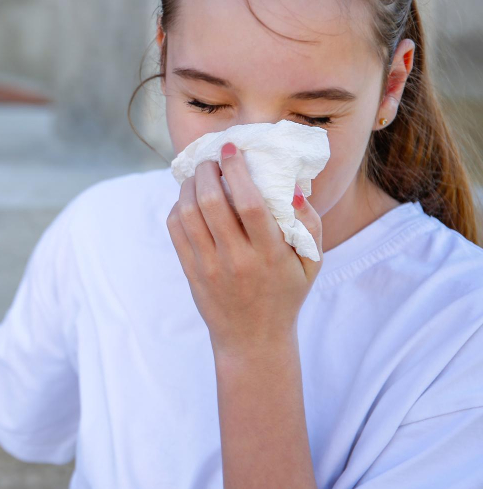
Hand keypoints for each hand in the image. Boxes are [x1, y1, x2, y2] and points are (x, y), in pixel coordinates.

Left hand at [166, 143, 321, 360]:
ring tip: (200, 173)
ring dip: (190, 185)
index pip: (249, 204)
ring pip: (188, 213)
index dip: (236, 170)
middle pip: (212, 203)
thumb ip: (309, 224)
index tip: (232, 149)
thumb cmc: (285, 294)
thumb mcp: (311, 263)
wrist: (252, 339)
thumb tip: (294, 188)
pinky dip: (178, 206)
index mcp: (269, 254)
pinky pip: (176, 230)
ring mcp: (209, 266)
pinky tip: (189, 198)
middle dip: (207, 171)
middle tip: (211, 157)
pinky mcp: (191, 271)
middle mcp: (236, 259)